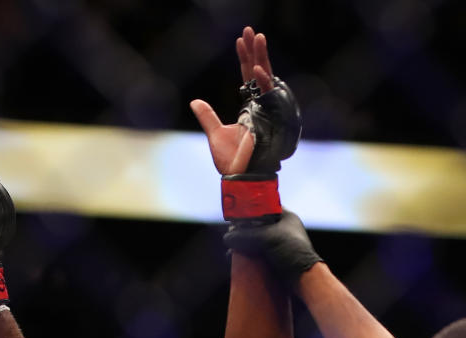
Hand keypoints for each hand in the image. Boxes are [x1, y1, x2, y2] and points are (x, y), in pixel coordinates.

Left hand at [190, 27, 274, 174]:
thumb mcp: (215, 134)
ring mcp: (267, 112)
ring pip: (266, 77)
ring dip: (261, 56)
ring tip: (256, 37)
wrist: (239, 178)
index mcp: (251, 108)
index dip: (244, 58)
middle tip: (250, 30)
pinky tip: (254, 66)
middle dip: (255, 50)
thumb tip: (195, 101)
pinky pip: (268, 96)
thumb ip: (207, 116)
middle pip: (259, 72)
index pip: (248, 78)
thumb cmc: (231, 162)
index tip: (239, 40)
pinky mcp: (270, 119)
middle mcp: (261, 107)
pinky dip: (262, 80)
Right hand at [223, 209, 322, 283]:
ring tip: (232, 249)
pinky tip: (237, 259)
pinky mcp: (276, 259)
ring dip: (243, 243)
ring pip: (256, 240)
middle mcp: (283, 229)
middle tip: (231, 234)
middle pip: (257, 224)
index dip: (249, 209)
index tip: (235, 215)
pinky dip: (247, 255)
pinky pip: (258, 254)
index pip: (264, 206)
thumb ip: (245, 235)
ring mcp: (279, 245)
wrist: (305, 278)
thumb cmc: (291, 252)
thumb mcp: (266, 239)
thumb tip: (227, 238)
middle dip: (243, 229)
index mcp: (286, 217)